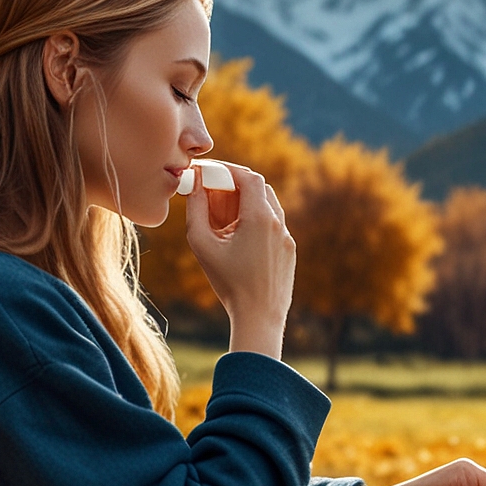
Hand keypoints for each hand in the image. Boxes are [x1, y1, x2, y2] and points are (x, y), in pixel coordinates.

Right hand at [186, 164, 294, 359]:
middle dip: (235, 185)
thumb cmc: (229, 283)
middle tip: (213, 192)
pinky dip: (256, 220)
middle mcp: (278, 223)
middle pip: (259, 187)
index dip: (227, 169)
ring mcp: (287, 237)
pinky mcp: (289, 250)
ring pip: (268, 205)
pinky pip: (273, 224)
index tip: (209, 172)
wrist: (259, 317)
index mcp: (260, 218)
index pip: (248, 176)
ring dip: (246, 202)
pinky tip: (238, 236)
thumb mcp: (203, 244)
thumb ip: (196, 208)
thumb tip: (195, 183)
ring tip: (222, 217)